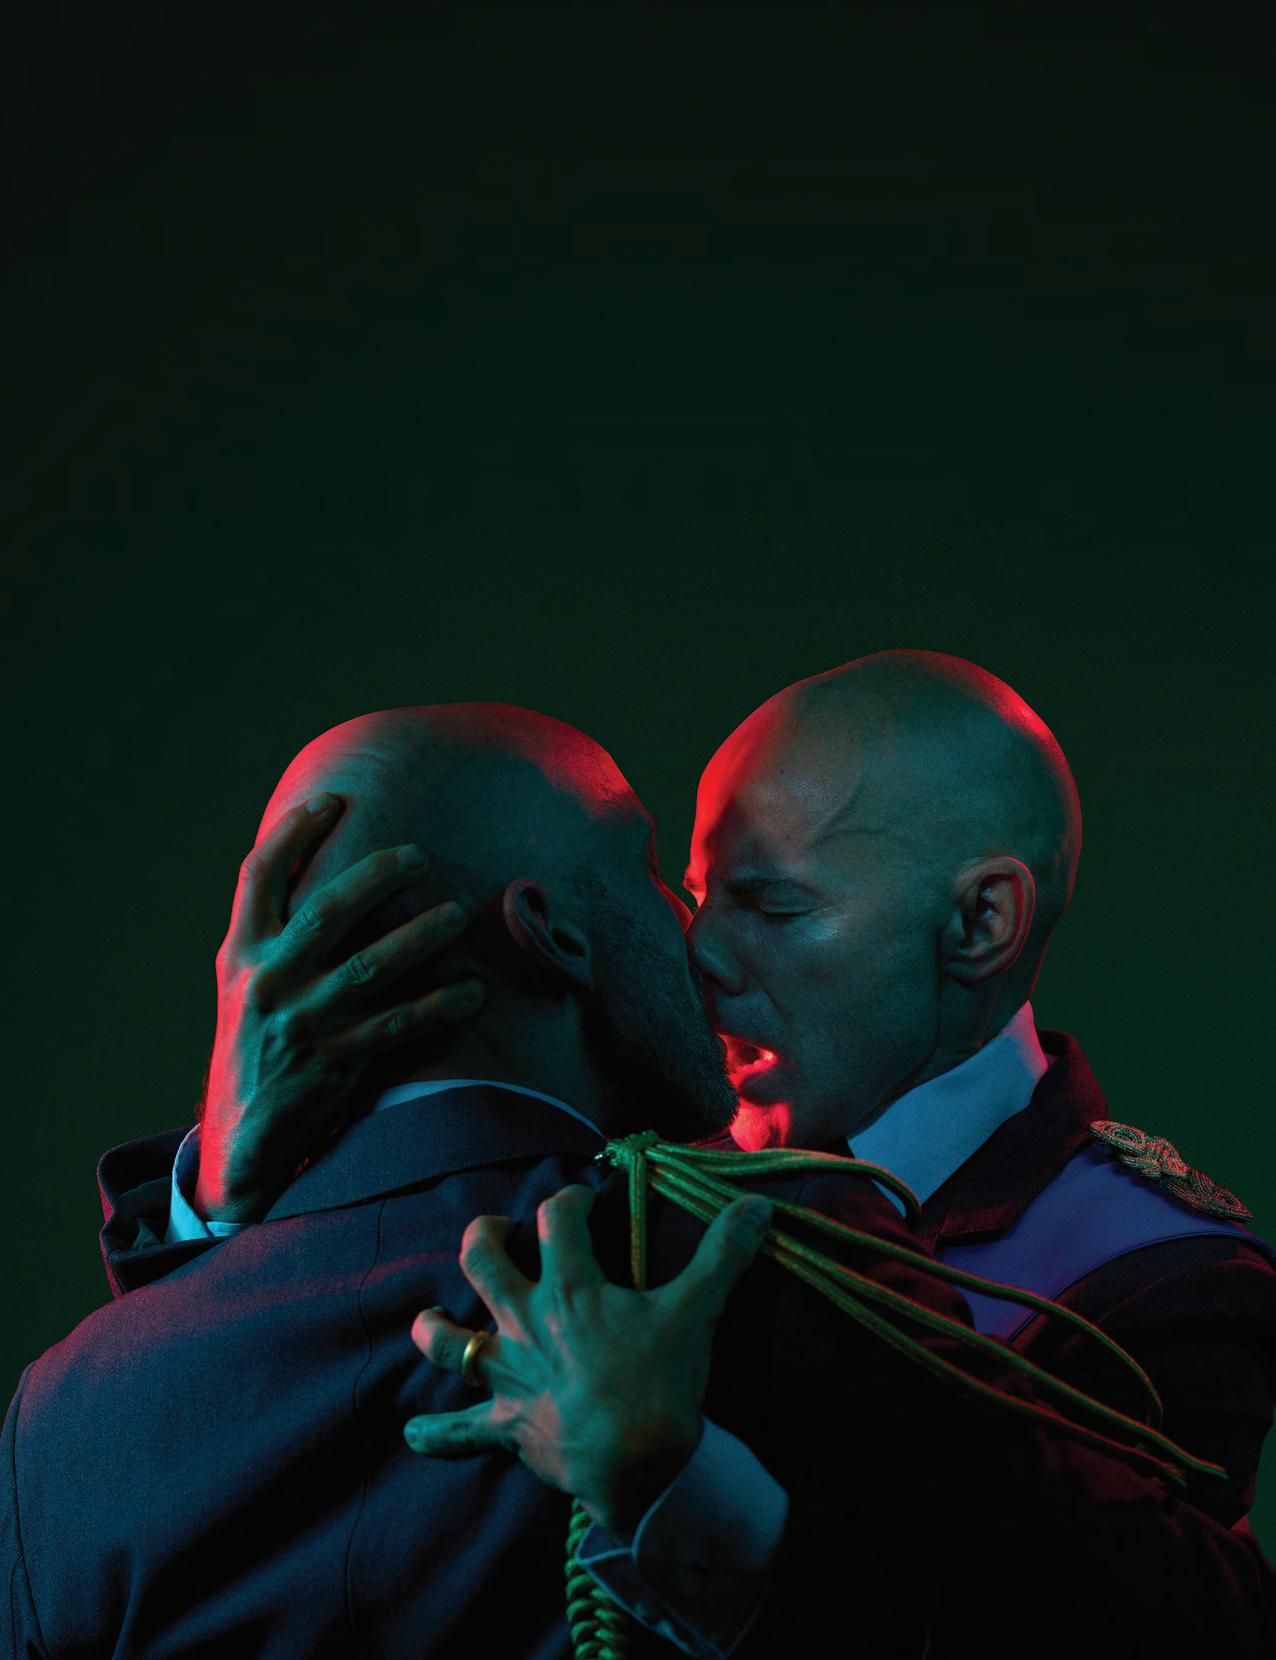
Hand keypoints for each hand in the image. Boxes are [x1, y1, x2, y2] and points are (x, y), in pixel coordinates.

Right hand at [196, 792, 484, 1221]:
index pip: (259, 877)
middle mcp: (267, 981)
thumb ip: (277, 934)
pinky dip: (440, 1006)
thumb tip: (326, 872)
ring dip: (421, 936)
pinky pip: (400, 1024)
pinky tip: (474, 991)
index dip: (293, 834)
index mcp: (241, 954)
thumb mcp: (246, 982)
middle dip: (376, 876)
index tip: (331, 802)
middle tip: (420, 856)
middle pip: (326, 910)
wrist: (243, 1131)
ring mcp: (303, 1021)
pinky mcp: (336, 1059)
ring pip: (373, 965)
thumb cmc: (257, 1039)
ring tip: (457, 915)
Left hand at [404, 1185, 771, 1535]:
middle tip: (498, 1232)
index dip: (566, 1201)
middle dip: (484, 1238)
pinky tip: (413, 1432)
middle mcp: (525, 1322)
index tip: (581, 1201)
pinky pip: (458, 1432)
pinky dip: (435, 1433)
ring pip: (449, 1342)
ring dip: (434, 1329)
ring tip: (428, 1319)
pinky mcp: (506, 1426)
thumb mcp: (695, 1309)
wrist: (639, 1464)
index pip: (555, 1219)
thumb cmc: (661, 1382)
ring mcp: (509, 1376)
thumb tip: (756, 1206)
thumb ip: (723, 1253)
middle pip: (482, 1263)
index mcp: (569, 1287)